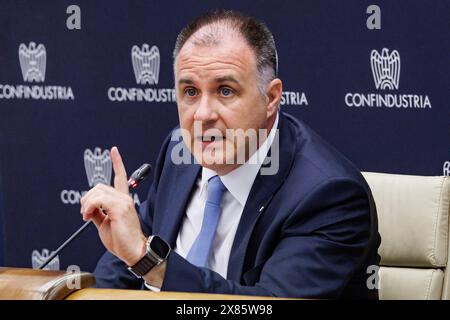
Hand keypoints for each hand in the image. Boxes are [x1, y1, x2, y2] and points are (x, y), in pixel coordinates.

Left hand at [80, 146, 145, 265]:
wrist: (133, 251)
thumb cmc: (122, 240)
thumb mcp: (105, 224)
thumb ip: (98, 213)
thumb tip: (89, 208)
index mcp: (123, 200)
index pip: (121, 177)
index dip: (117, 162)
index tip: (114, 150)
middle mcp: (125, 198)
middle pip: (100, 186)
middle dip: (87, 198)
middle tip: (84, 213)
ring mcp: (123, 203)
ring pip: (98, 192)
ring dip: (86, 204)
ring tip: (86, 216)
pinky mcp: (120, 209)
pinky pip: (99, 200)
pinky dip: (89, 207)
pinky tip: (88, 216)